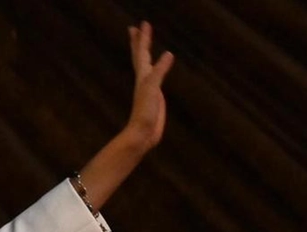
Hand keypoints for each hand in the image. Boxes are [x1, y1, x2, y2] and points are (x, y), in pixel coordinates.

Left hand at [124, 21, 174, 150]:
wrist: (142, 134)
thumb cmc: (144, 113)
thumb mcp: (152, 89)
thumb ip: (159, 72)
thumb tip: (169, 54)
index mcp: (142, 77)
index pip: (142, 53)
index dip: (143, 38)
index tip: (142, 23)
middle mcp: (144, 80)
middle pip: (140, 56)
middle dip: (139, 42)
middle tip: (137, 27)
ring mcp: (148, 88)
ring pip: (146, 66)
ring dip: (145, 53)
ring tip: (145, 45)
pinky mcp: (154, 97)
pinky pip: (155, 77)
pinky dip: (157, 69)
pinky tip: (157, 70)